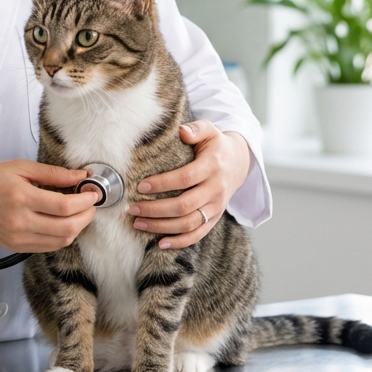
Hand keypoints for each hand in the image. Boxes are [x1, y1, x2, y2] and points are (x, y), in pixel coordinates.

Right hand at [0, 160, 100, 252]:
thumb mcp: (19, 167)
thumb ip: (52, 174)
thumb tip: (80, 177)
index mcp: (21, 197)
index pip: (64, 206)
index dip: (85, 201)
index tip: (94, 193)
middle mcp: (20, 221)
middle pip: (67, 227)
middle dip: (86, 216)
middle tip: (91, 203)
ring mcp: (18, 238)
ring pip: (61, 241)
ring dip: (77, 228)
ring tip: (79, 212)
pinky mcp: (16, 247)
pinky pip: (48, 247)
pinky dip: (62, 236)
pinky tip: (63, 222)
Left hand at [126, 121, 250, 249]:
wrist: (239, 163)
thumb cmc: (216, 146)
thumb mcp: (210, 130)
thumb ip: (196, 129)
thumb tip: (182, 132)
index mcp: (212, 167)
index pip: (185, 178)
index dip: (162, 184)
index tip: (140, 186)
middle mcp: (215, 189)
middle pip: (184, 206)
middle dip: (155, 210)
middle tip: (132, 209)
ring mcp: (216, 207)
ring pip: (189, 224)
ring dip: (161, 227)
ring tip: (138, 224)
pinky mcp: (215, 218)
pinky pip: (198, 235)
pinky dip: (180, 242)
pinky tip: (160, 243)